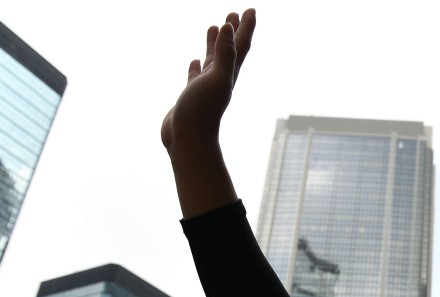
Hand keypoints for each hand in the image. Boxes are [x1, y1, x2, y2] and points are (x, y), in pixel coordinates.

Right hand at [161, 9, 255, 153]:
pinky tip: (195, 61)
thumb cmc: (202, 112)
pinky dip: (197, 66)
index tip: (251, 9)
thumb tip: (230, 28)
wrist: (188, 140)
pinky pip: (196, 76)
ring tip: (214, 27)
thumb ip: (225, 54)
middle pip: (229, 50)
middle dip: (233, 31)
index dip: (246, 27)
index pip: (240, 45)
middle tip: (234, 13)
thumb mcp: (216, 79)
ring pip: (212, 60)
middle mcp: (220, 79)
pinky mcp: (191, 96)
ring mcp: (205, 88)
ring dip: (214, 44)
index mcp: (228, 74)